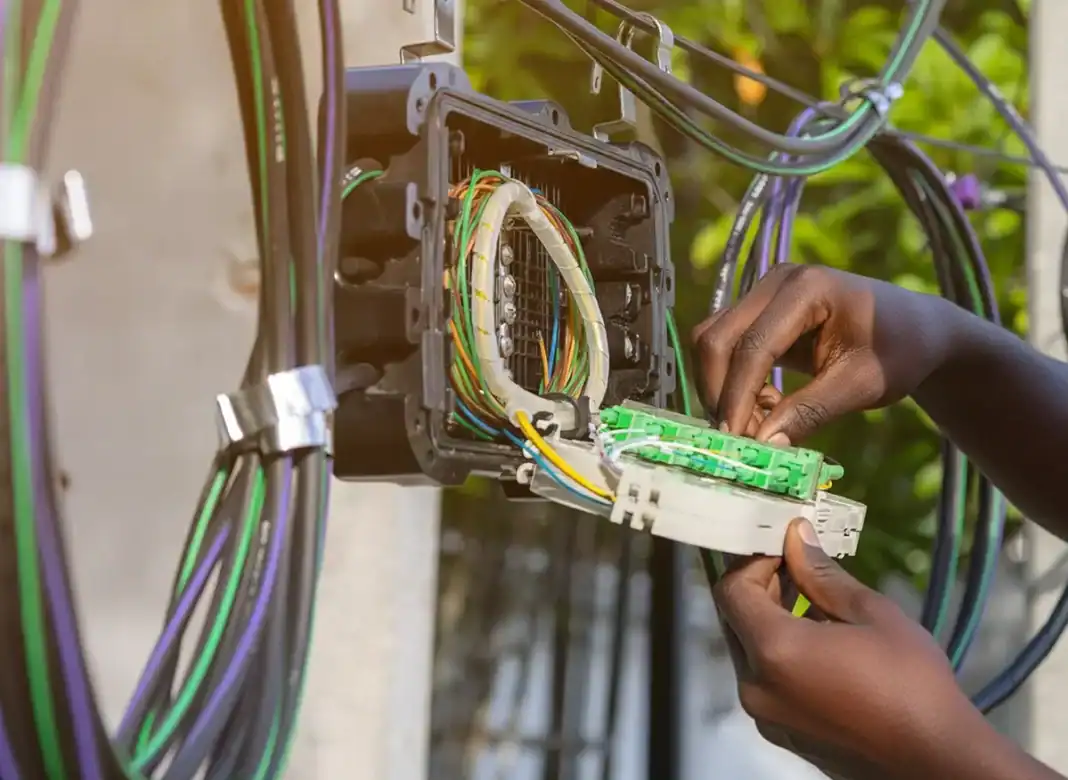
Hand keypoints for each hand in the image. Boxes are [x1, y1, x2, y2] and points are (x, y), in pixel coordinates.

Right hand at [692, 264, 955, 442]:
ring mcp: (764, 293)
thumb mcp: (863, 385)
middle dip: (719, 391)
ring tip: (757, 422)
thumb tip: (763, 444)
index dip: (738, 396)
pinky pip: (725, 347)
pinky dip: (732, 382)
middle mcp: (776, 282)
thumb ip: (811, 411)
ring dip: (722, 388)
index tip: (736, 440)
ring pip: (711, 342)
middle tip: (738, 438)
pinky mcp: (759, 312)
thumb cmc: (899, 352)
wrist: (916, 329)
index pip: (753, 345)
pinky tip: (765, 405)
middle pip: (715, 337)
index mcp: (807, 288)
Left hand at [713, 519, 998, 779]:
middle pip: (734, 619)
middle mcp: (756, 686)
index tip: (782, 548)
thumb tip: (796, 536)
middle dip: (758, 587)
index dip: (752, 561)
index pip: (731, 590)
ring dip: (768, 619)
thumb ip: (821, 574)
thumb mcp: (871, 614)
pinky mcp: (781, 732)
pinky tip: (817, 642)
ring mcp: (765, 715)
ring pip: (747, 650)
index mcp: (774, 652)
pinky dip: (778, 653)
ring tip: (810, 600)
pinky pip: (764, 680)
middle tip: (795, 566)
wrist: (937, 760)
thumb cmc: (912, 684)